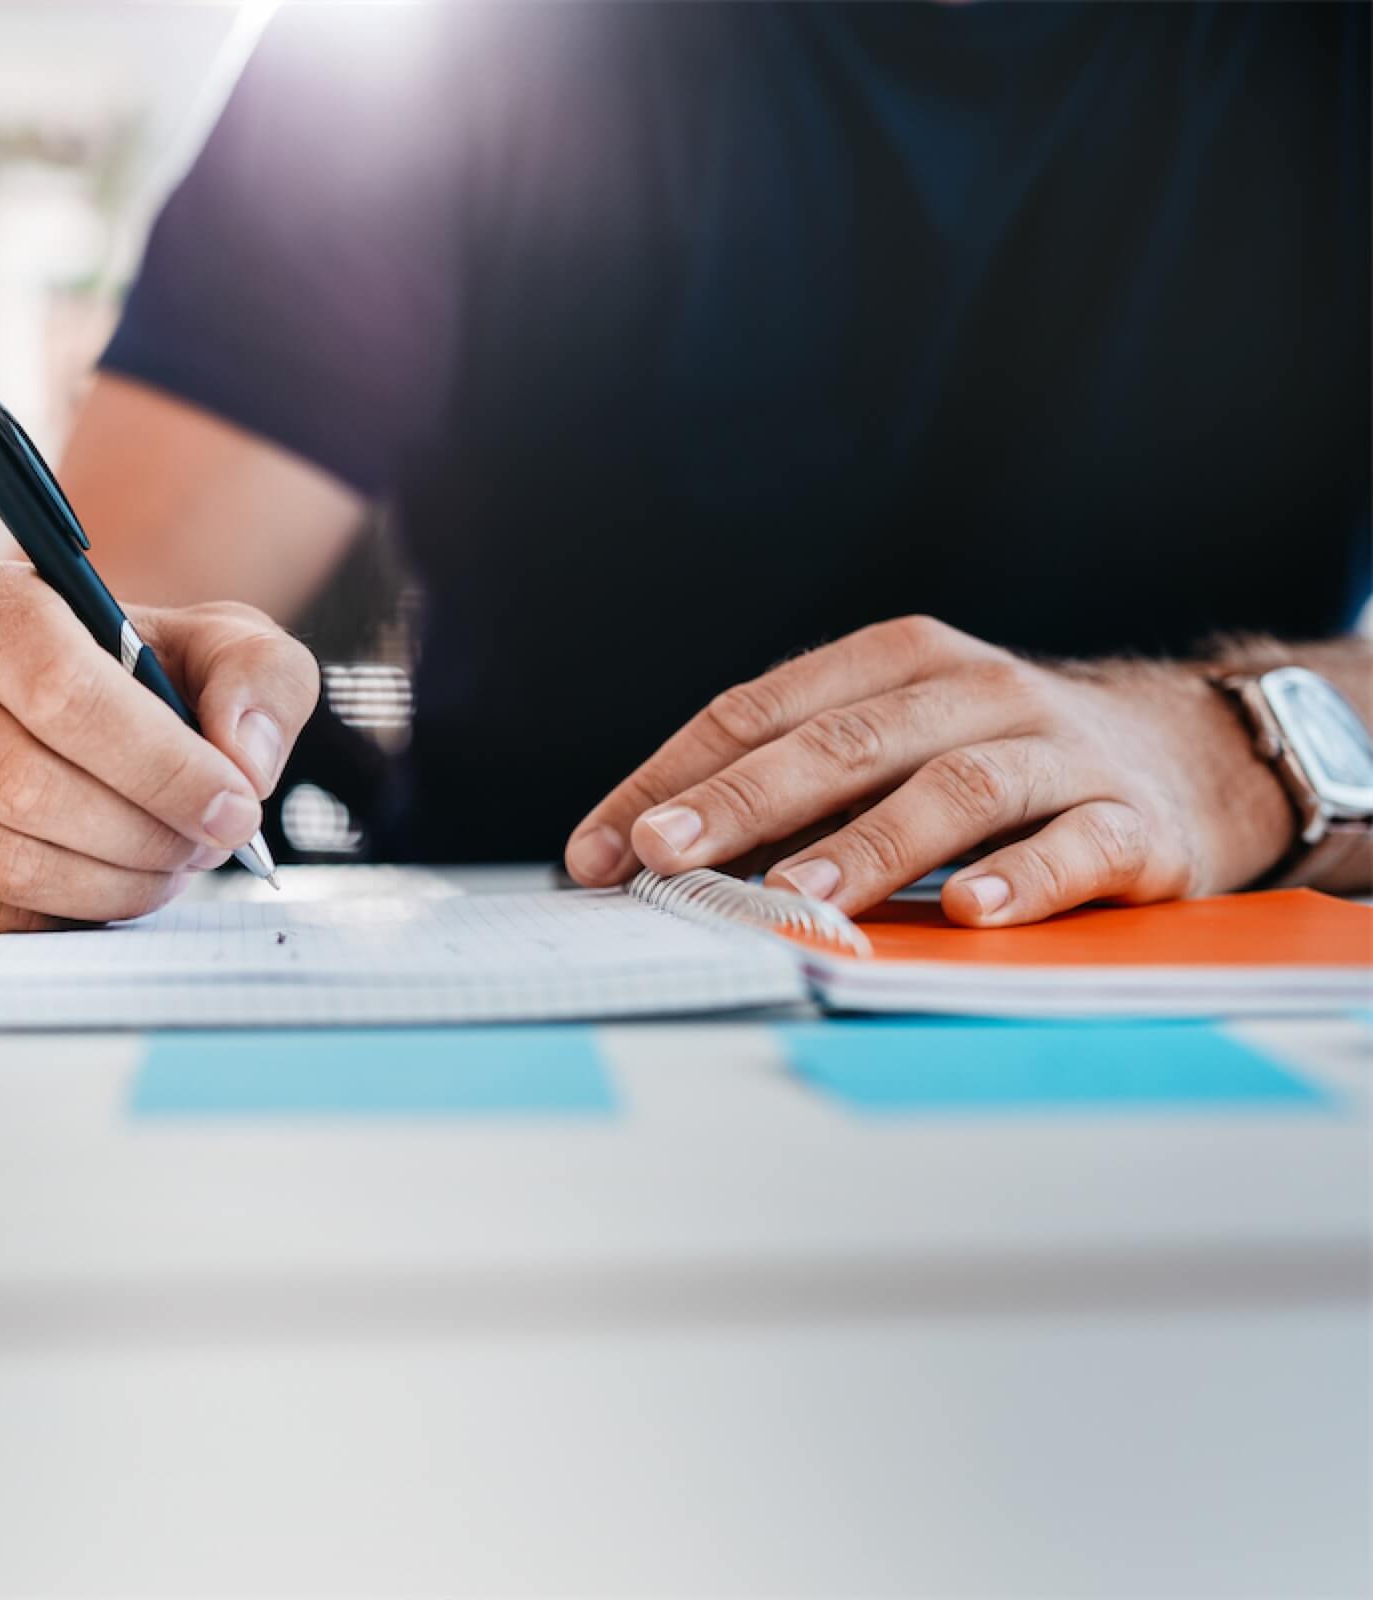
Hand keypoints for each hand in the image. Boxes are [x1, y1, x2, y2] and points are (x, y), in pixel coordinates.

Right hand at [0, 563, 318, 950]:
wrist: (71, 724)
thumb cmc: (142, 682)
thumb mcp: (223, 651)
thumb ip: (259, 680)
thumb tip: (241, 758)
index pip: (58, 690)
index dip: (159, 762)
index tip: (234, 805)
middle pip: (29, 786)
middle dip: (143, 832)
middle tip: (203, 843)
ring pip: (6, 860)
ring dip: (114, 882)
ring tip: (166, 864)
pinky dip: (66, 914)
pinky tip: (106, 883)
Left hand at [563, 616, 1295, 925]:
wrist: (1192, 753)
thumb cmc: (996, 755)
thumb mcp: (891, 741)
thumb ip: (787, 785)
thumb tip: (644, 856)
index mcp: (892, 661)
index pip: (757, 711)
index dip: (674, 780)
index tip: (605, 850)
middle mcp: (971, 691)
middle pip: (843, 742)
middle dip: (744, 800)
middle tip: (669, 854)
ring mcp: (1055, 751)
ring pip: (952, 790)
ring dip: (866, 847)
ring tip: (797, 896)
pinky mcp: (1132, 821)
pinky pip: (1074, 847)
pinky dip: (1022, 879)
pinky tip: (971, 913)